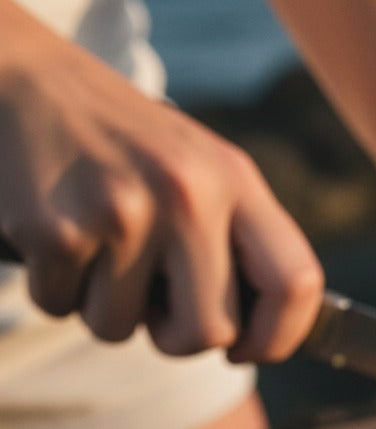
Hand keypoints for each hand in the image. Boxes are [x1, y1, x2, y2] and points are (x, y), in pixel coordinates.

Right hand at [0, 4, 321, 360]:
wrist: (25, 79)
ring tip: (98, 252)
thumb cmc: (128, 147)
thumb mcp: (203, 171)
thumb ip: (240, 240)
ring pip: (123, 328)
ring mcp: (122, 210)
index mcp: (236, 180)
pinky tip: (58, 238)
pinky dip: (56, 290)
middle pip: (211, 330)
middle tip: (155, 307)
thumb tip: (266, 333)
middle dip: (177, 338)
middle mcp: (188, 193)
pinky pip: (63, 309)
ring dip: (106, 309)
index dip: (279, 337)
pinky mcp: (57, 228)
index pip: (295, 283)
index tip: (247, 350)